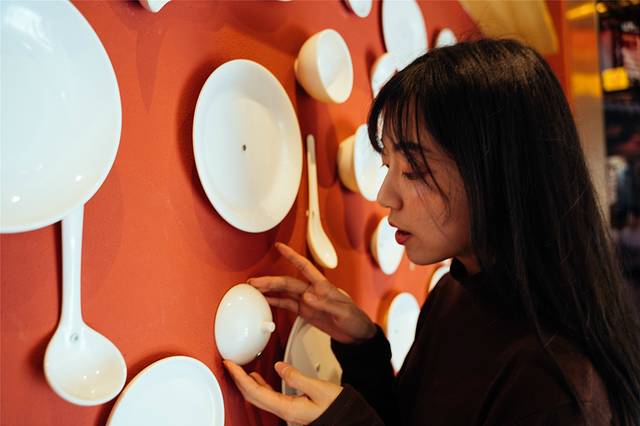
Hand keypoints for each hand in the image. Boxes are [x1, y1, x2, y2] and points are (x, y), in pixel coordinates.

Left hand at [223, 360, 341, 424]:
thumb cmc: (337, 407)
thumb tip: (279, 367)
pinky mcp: (292, 409)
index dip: (239, 377)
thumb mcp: (318, 389)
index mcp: (288, 408)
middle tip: (230, 365)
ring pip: (260, 398)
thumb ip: (297, 377)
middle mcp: (285, 412)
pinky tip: (259, 379)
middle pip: (253, 396)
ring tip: (240, 370)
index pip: (255, 392)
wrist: (348, 419)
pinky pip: (270, 398)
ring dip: (248, 384)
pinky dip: (260, 386)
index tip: (231, 365)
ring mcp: (288, 412)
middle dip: (239, 380)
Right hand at [249, 242, 375, 343]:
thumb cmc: (355, 319)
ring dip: (270, 290)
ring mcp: (308, 302)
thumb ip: (325, 304)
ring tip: (255, 289)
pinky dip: (275, 303)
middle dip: (271, 280)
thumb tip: (307, 297)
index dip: (292, 256)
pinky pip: (288, 305)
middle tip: (255, 282)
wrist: (357, 335)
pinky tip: (265, 301)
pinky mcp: (306, 312)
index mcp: (323, 286)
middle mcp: (313, 292)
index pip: (305, 266)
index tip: (280, 247)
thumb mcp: (343, 312)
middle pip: (288, 282)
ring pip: (285, 293)